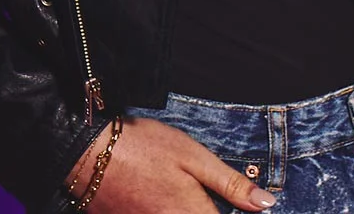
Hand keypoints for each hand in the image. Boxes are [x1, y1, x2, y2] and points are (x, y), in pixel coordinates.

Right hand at [66, 117, 276, 211]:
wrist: (86, 152)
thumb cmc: (143, 147)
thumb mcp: (193, 157)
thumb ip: (231, 184)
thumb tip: (267, 205)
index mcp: (191, 213)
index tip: (253, 210)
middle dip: (212, 211)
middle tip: (207, 196)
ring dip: (192, 210)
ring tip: (185, 193)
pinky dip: (169, 211)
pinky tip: (166, 199)